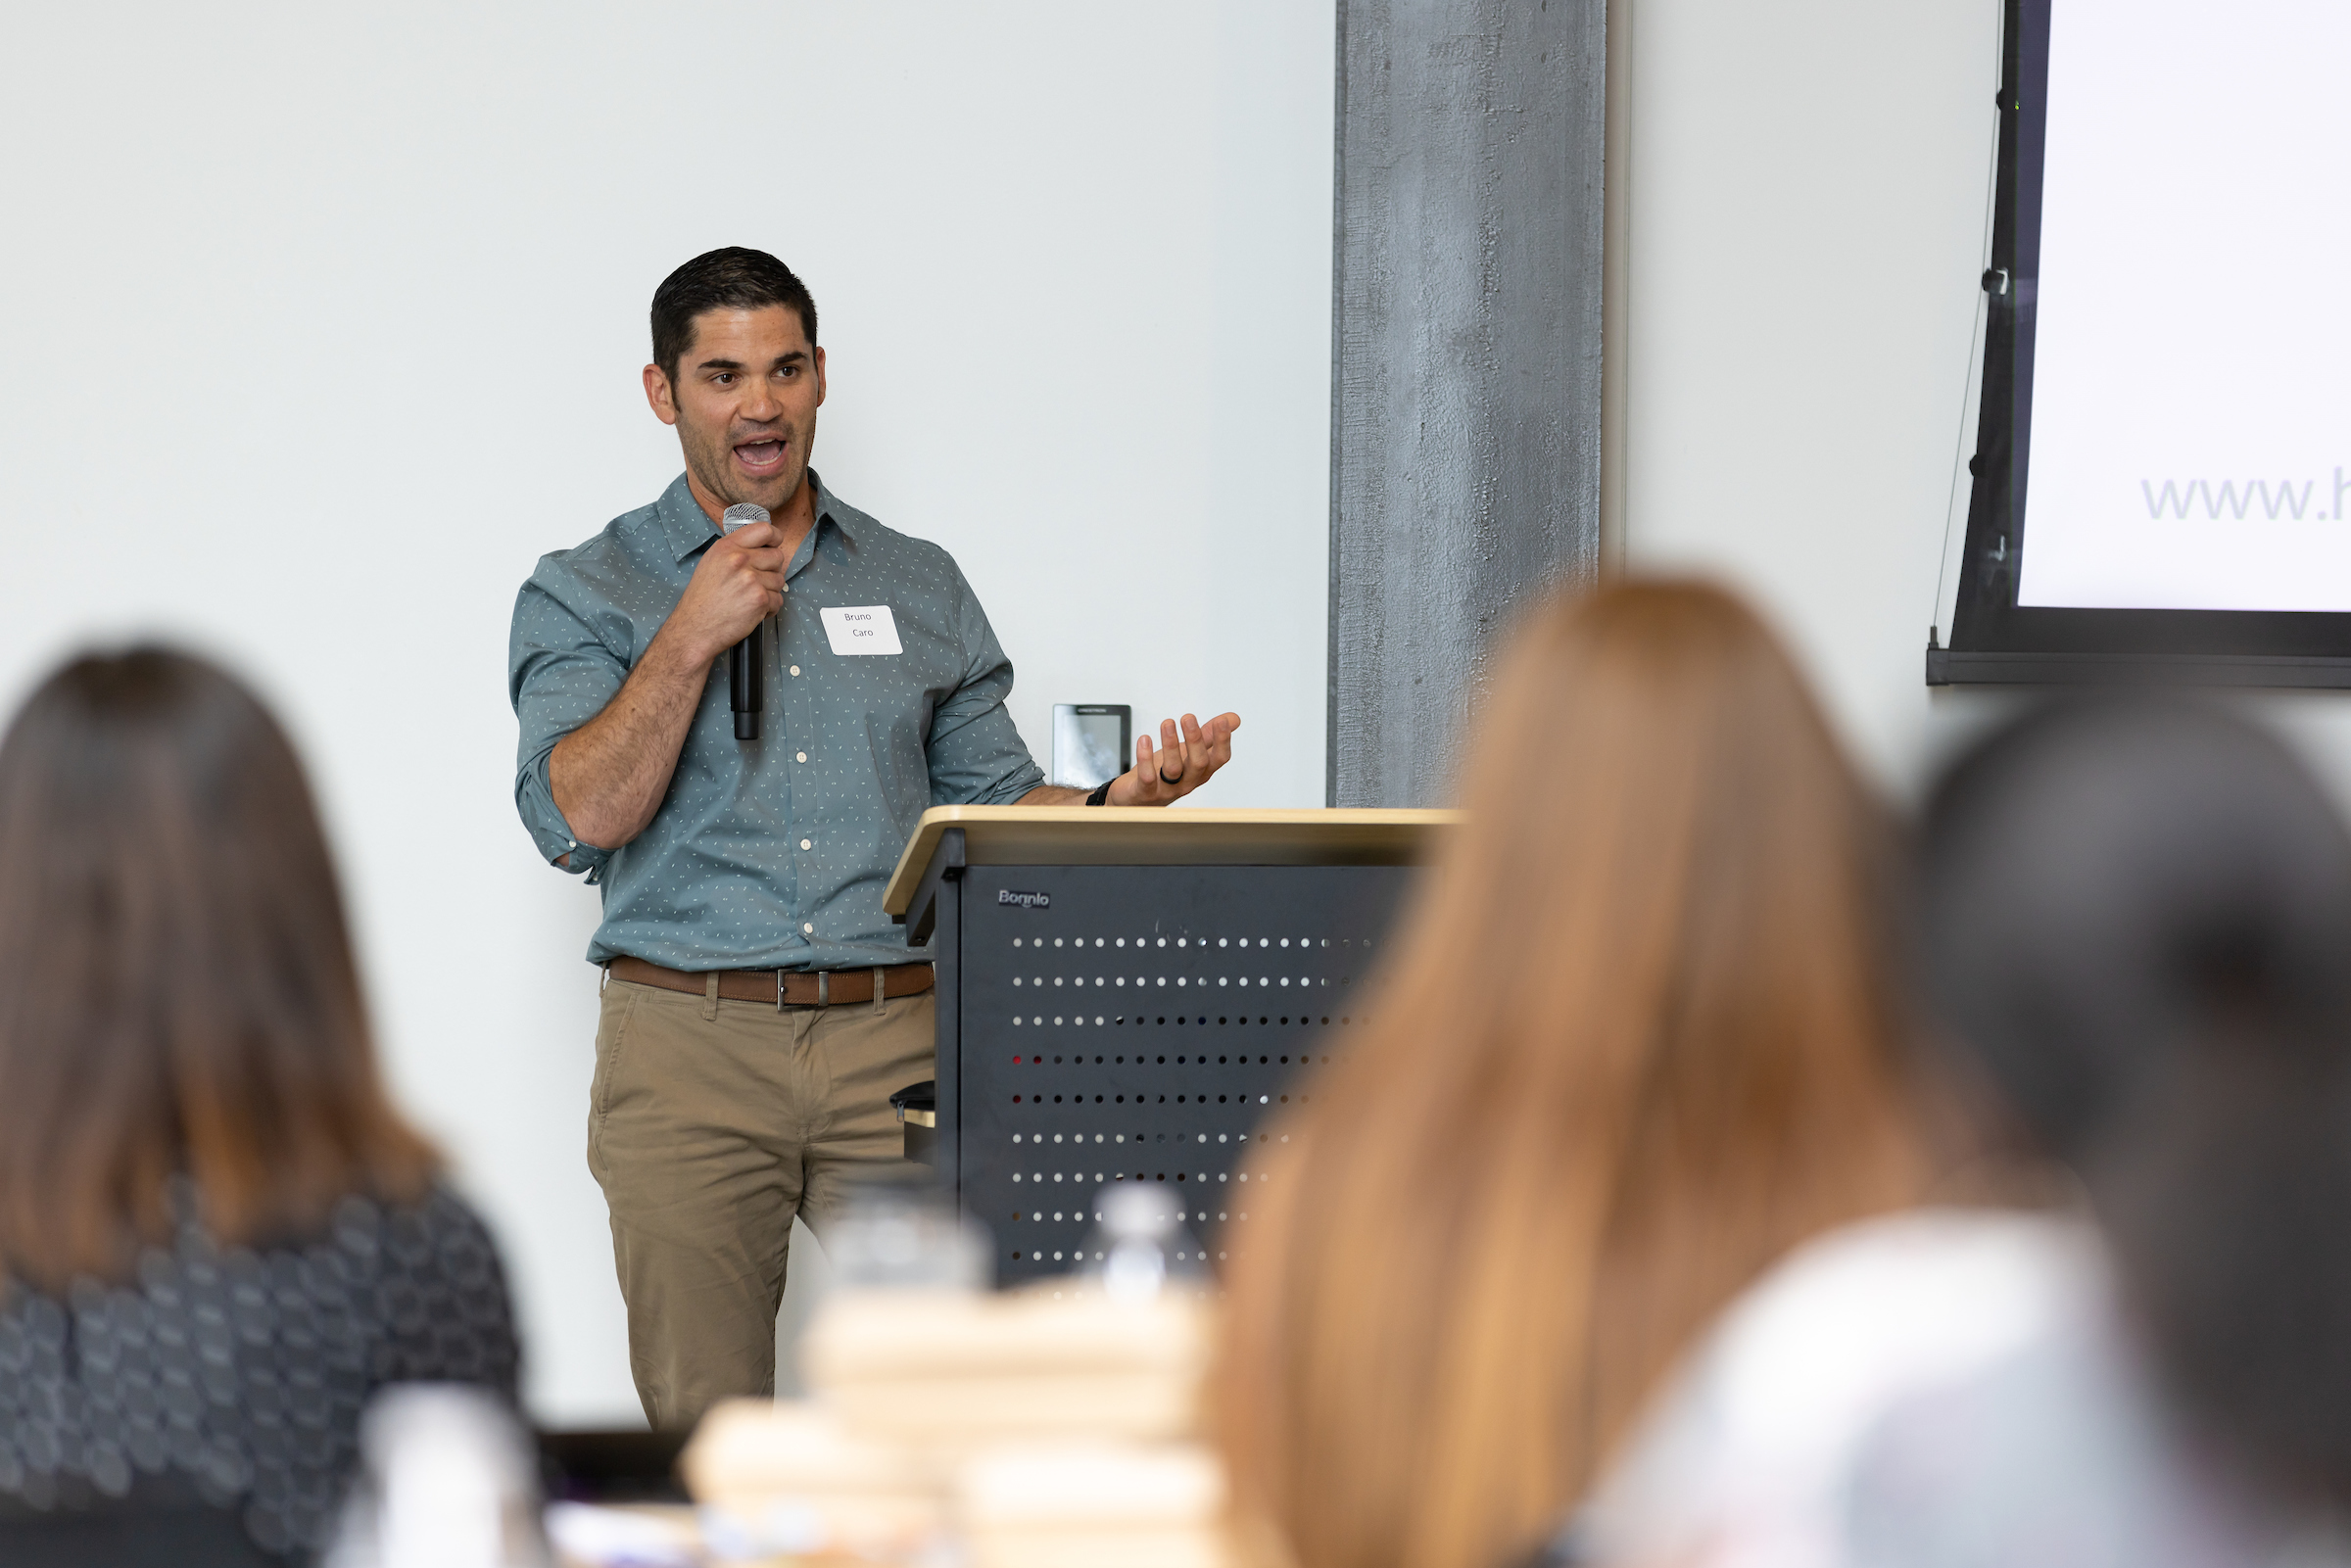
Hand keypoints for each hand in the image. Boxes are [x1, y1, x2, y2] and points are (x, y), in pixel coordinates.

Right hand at [663, 521, 786, 665]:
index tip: (774, 546)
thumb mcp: (712, 563)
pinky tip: (751, 611)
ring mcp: (751, 579)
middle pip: (777, 556)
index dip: (775, 538)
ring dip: (769, 591)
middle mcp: (739, 559)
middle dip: (771, 570)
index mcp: (727, 547)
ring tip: (749, 599)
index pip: (765, 530)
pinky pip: (778, 600)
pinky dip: (769, 609)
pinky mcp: (760, 599)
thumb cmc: (702, 599)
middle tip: (755, 582)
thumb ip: (736, 550)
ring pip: (780, 580)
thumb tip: (763, 546)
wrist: (694, 628)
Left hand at [1106, 712, 1241, 805]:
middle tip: (1188, 717)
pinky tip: (1144, 740)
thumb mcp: (1189, 753)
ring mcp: (1167, 789)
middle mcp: (1188, 782)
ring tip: (1167, 723)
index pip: (1219, 759)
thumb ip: (1208, 736)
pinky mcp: (1146, 792)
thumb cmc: (1164, 774)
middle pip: (1199, 763)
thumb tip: (1233, 719)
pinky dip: (1145, 758)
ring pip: (1174, 769)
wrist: (1137, 798)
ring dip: (1171, 744)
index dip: (1223, 741)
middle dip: (1195, 739)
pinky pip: (1147, 777)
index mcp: (1201, 771)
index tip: (1221, 721)